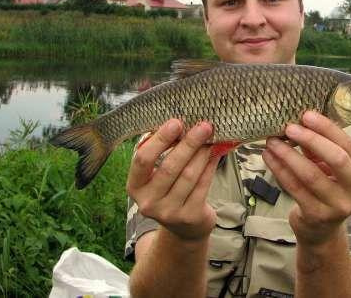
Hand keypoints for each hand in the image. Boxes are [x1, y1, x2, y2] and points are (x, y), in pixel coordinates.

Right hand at [126, 119, 220, 241]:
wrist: (184, 227)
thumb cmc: (169, 190)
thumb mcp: (157, 175)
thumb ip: (162, 152)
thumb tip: (181, 124)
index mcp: (135, 186)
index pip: (142, 160)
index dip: (159, 140)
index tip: (176, 122)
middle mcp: (148, 202)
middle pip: (169, 167)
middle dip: (188, 144)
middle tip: (203, 126)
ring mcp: (169, 212)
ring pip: (189, 175)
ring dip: (202, 153)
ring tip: (211, 138)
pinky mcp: (189, 216)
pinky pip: (202, 185)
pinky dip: (210, 166)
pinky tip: (216, 154)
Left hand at [263, 111, 350, 246]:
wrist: (321, 230)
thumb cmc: (326, 189)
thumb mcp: (329, 168)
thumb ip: (320, 147)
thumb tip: (299, 120)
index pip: (349, 146)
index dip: (328, 128)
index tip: (307, 115)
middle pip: (337, 159)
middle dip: (311, 140)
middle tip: (289, 127)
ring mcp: (338, 206)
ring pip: (311, 175)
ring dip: (288, 155)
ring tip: (272, 141)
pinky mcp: (316, 216)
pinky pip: (295, 188)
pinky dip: (279, 170)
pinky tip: (268, 157)